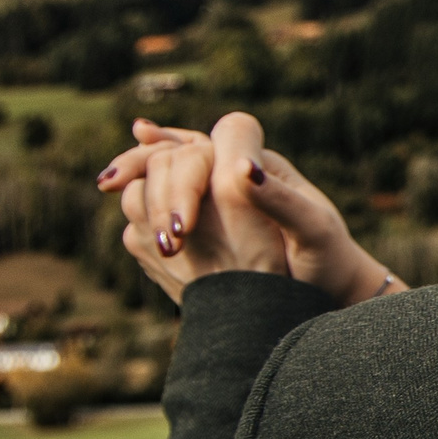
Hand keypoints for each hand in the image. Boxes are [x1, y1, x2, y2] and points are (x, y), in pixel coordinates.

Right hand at [95, 114, 396, 308]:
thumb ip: (279, 201)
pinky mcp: (204, 238)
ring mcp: (214, 209)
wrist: (328, 298)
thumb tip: (242, 171)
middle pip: (175, 157)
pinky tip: (131, 225)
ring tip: (109, 187)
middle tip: (109, 183)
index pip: (205, 140)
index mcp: (257, 166)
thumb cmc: (327, 260)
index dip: (171, 141)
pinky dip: (144, 218)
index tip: (142, 146)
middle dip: (143, 166)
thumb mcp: (312, 230)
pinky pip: (166, 218)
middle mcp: (231, 180)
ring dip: (137, 186)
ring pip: (163, 184)